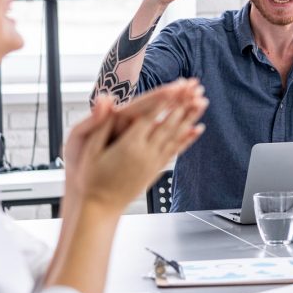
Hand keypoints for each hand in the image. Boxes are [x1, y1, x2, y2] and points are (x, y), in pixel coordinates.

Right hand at [65, 81, 207, 212]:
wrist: (101, 206)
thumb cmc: (92, 178)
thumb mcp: (90, 148)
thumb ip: (100, 123)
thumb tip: (104, 100)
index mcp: (129, 144)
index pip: (151, 116)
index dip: (165, 100)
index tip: (177, 86)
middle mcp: (145, 152)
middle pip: (169, 123)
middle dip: (183, 104)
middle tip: (196, 89)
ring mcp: (153, 161)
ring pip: (176, 135)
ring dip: (190, 117)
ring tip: (203, 103)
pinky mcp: (156, 169)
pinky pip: (176, 150)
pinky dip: (187, 138)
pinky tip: (197, 129)